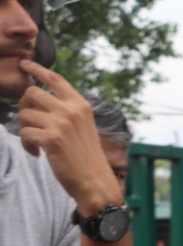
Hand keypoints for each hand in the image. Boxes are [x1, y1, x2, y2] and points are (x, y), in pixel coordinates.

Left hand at [14, 61, 122, 214]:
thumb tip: (36, 98)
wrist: (95, 181)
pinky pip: (24, 133)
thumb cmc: (86, 156)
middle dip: (24, 107)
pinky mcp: (51, 139)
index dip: (36, 69)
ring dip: (24, 130)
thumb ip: (65, 111)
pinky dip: (26, 145)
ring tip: (35, 143)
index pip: (55, 78)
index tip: (24, 64)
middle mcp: (71, 110)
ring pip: (24, 114)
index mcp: (80, 105)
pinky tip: (37, 154)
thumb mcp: (83, 127)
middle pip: (32, 93)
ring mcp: (61, 124)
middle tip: (29, 123)